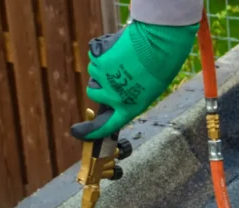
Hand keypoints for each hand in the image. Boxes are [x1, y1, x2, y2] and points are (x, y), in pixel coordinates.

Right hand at [70, 20, 198, 140]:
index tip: (78, 133)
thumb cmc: (160, 65)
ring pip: (94, 72)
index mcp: (128, 108)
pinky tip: (118, 47)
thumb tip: (115, 89)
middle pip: (93, 92)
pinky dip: (102, 50)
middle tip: (113, 72)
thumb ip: (130, 93)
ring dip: (103, 65)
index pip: (106, 125)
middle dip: (99, 83)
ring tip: (123, 56)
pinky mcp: (98, 60)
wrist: (158, 43)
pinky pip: (94, 54)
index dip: (91, 131)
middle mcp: (113, 97)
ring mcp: (104, 79)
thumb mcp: (148, 88)